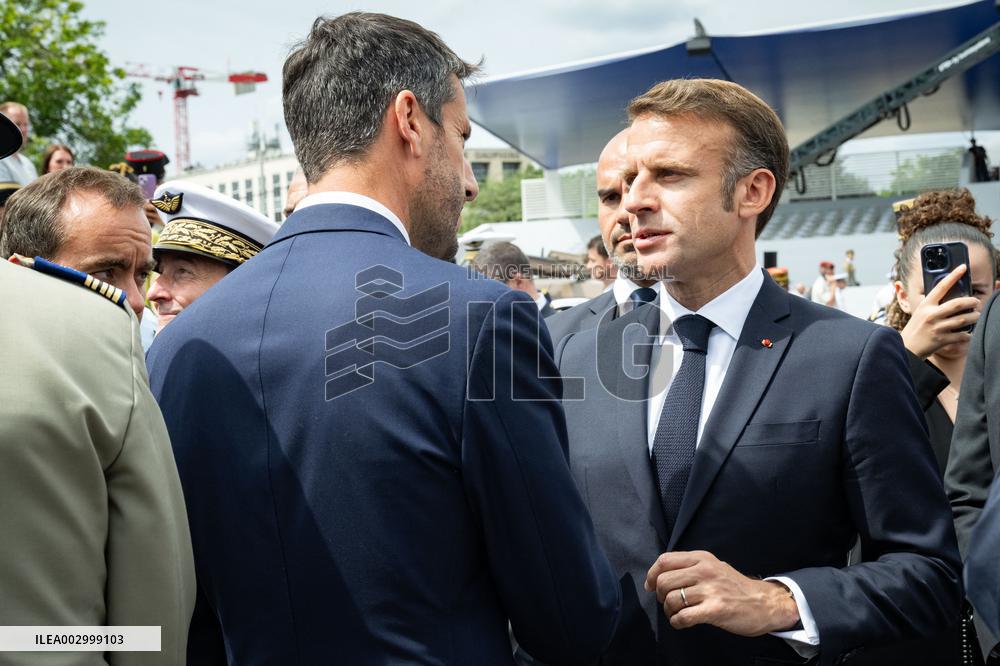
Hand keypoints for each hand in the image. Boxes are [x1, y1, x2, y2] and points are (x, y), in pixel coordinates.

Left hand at [644, 550, 798, 636]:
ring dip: (669, 611)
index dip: (652, 574)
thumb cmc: (735, 587)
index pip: (665, 560)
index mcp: (702, 558)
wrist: (764, 603)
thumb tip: (659, 574)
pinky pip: (683, 616)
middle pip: (664, 581)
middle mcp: (705, 571)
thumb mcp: (713, 566)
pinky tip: (682, 622)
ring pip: (671, 599)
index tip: (651, 586)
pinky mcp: (715, 609)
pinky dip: (677, 622)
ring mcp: (710, 590)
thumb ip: (690, 567)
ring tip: (677, 613)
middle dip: (660, 595)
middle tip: (667, 602)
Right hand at [900, 264, 979, 358]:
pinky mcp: (942, 340)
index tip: (963, 267)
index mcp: (926, 305)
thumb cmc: (916, 327)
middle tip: (976, 301)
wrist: (907, 347)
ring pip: (963, 320)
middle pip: (957, 304)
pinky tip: (969, 332)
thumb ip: (933, 302)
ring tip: (976, 316)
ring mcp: (937, 328)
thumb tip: (948, 291)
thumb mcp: (921, 311)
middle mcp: (931, 315)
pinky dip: (968, 334)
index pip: (941, 286)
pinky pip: (962, 335)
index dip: (953, 275)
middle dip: (971, 302)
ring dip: (973, 317)